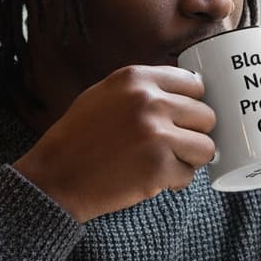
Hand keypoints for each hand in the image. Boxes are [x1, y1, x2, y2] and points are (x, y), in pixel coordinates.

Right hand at [14, 65, 214, 221]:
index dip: (190, 106)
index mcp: (136, 78)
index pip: (194, 85)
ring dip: (189, 159)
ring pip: (206, 147)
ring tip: (163, 163)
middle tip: (169, 147)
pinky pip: (189, 175)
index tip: (180, 120)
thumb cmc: (78, 139)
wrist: (54, 178)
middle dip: (192, 134)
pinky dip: (174, 182)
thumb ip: (143, 88)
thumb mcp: (104, 94)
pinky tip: (149, 178)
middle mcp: (149, 101)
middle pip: (206, 116)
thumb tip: (192, 89)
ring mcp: (156, 134)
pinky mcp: (158, 167)